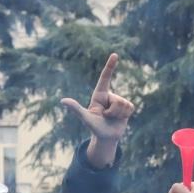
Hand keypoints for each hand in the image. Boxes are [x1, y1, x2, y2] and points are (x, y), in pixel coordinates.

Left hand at [61, 54, 133, 168]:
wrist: (106, 137)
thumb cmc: (95, 128)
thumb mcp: (86, 118)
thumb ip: (76, 109)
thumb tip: (63, 101)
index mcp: (99, 95)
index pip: (105, 78)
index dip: (110, 66)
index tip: (115, 55)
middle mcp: (109, 95)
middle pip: (117, 100)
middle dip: (113, 112)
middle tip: (106, 117)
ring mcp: (119, 101)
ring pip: (124, 104)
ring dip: (119, 114)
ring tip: (112, 118)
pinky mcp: (127, 107)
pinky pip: (131, 107)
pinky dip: (126, 115)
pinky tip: (121, 118)